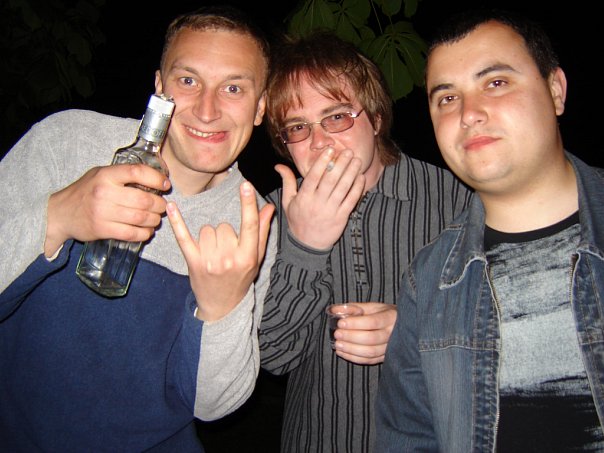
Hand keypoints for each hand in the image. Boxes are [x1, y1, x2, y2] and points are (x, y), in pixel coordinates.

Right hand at [45, 164, 169, 256]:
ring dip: (154, 220)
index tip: (165, 185)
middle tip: (162, 205)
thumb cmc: (85, 191)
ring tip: (156, 218)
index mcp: (106, 175)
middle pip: (144, 199)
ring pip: (140, 218)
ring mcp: (103, 212)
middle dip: (159, 204)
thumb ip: (123, 175)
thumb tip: (155, 178)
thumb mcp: (100, 174)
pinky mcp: (102, 229)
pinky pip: (131, 233)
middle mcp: (105, 192)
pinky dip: (144, 233)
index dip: (156, 178)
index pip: (137, 172)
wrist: (60, 213)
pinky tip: (146, 231)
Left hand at [167, 181, 273, 321]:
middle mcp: (228, 259)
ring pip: (208, 230)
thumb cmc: (241, 279)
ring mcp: (209, 261)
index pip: (249, 225)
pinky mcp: (193, 262)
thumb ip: (261, 231)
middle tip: (227, 250)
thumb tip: (269, 207)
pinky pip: (184, 237)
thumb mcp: (256, 258)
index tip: (245, 185)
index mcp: (247, 257)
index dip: (247, 204)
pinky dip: (177, 222)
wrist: (222, 306)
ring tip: (213, 252)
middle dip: (226, 233)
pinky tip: (172, 207)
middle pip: (225, 226)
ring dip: (210, 237)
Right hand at [277, 147, 364, 249]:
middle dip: (341, 164)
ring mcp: (330, 211)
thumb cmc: (297, 220)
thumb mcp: (288, 202)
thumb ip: (287, 182)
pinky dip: (357, 189)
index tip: (330, 150)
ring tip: (357, 160)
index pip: (313, 176)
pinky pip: (351, 201)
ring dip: (351, 173)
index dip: (322, 162)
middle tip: (348, 151)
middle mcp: (317, 203)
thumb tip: (278, 165)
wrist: (307, 245)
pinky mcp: (341, 218)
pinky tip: (361, 178)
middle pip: (331, 180)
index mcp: (304, 197)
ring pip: (343, 189)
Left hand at [332, 302, 396, 364]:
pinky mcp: (386, 357)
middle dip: (351, 337)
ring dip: (351, 349)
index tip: (341, 323)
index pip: (372, 322)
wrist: (401, 326)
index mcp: (390, 317)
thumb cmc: (383, 314)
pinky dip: (354, 358)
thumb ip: (353, 308)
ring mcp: (391, 347)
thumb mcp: (371, 307)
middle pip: (371, 338)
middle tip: (337, 334)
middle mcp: (393, 333)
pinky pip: (370, 360)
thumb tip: (333, 310)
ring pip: (370, 352)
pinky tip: (343, 353)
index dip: (355, 324)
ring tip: (338, 344)